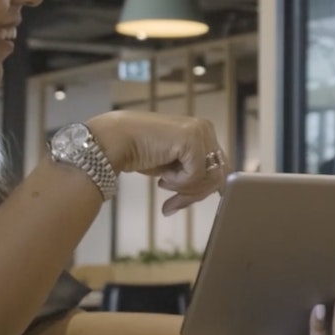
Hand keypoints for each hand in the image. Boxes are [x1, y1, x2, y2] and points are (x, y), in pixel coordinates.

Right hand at [86, 111, 226, 214]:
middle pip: (218, 174)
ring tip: (163, 185)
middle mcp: (206, 128)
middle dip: (194, 195)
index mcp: (203, 132)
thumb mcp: (174, 165)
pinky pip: (197, 175)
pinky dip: (179, 183)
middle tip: (170, 205)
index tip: (183, 201)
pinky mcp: (192, 139)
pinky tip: (162, 176)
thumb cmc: (140, 153)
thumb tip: (218, 191)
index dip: (203, 190)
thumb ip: (195, 173)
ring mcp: (200, 132)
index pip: (219, 167)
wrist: (115, 141)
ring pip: (211, 177)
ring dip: (186, 190)